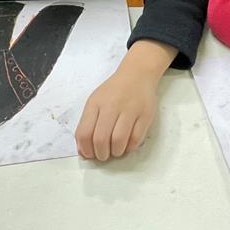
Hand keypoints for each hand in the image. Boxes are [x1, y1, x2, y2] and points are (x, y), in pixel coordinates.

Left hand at [75, 39, 175, 160]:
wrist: (137, 74)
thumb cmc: (114, 91)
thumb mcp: (95, 101)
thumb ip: (87, 124)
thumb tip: (83, 151)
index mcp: (95, 103)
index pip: (84, 133)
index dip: (85, 150)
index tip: (90, 154)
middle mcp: (111, 106)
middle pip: (101, 139)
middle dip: (101, 154)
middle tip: (104, 155)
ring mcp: (130, 110)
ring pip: (118, 140)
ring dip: (116, 152)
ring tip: (116, 151)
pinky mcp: (145, 115)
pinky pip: (136, 139)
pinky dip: (130, 148)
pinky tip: (127, 145)